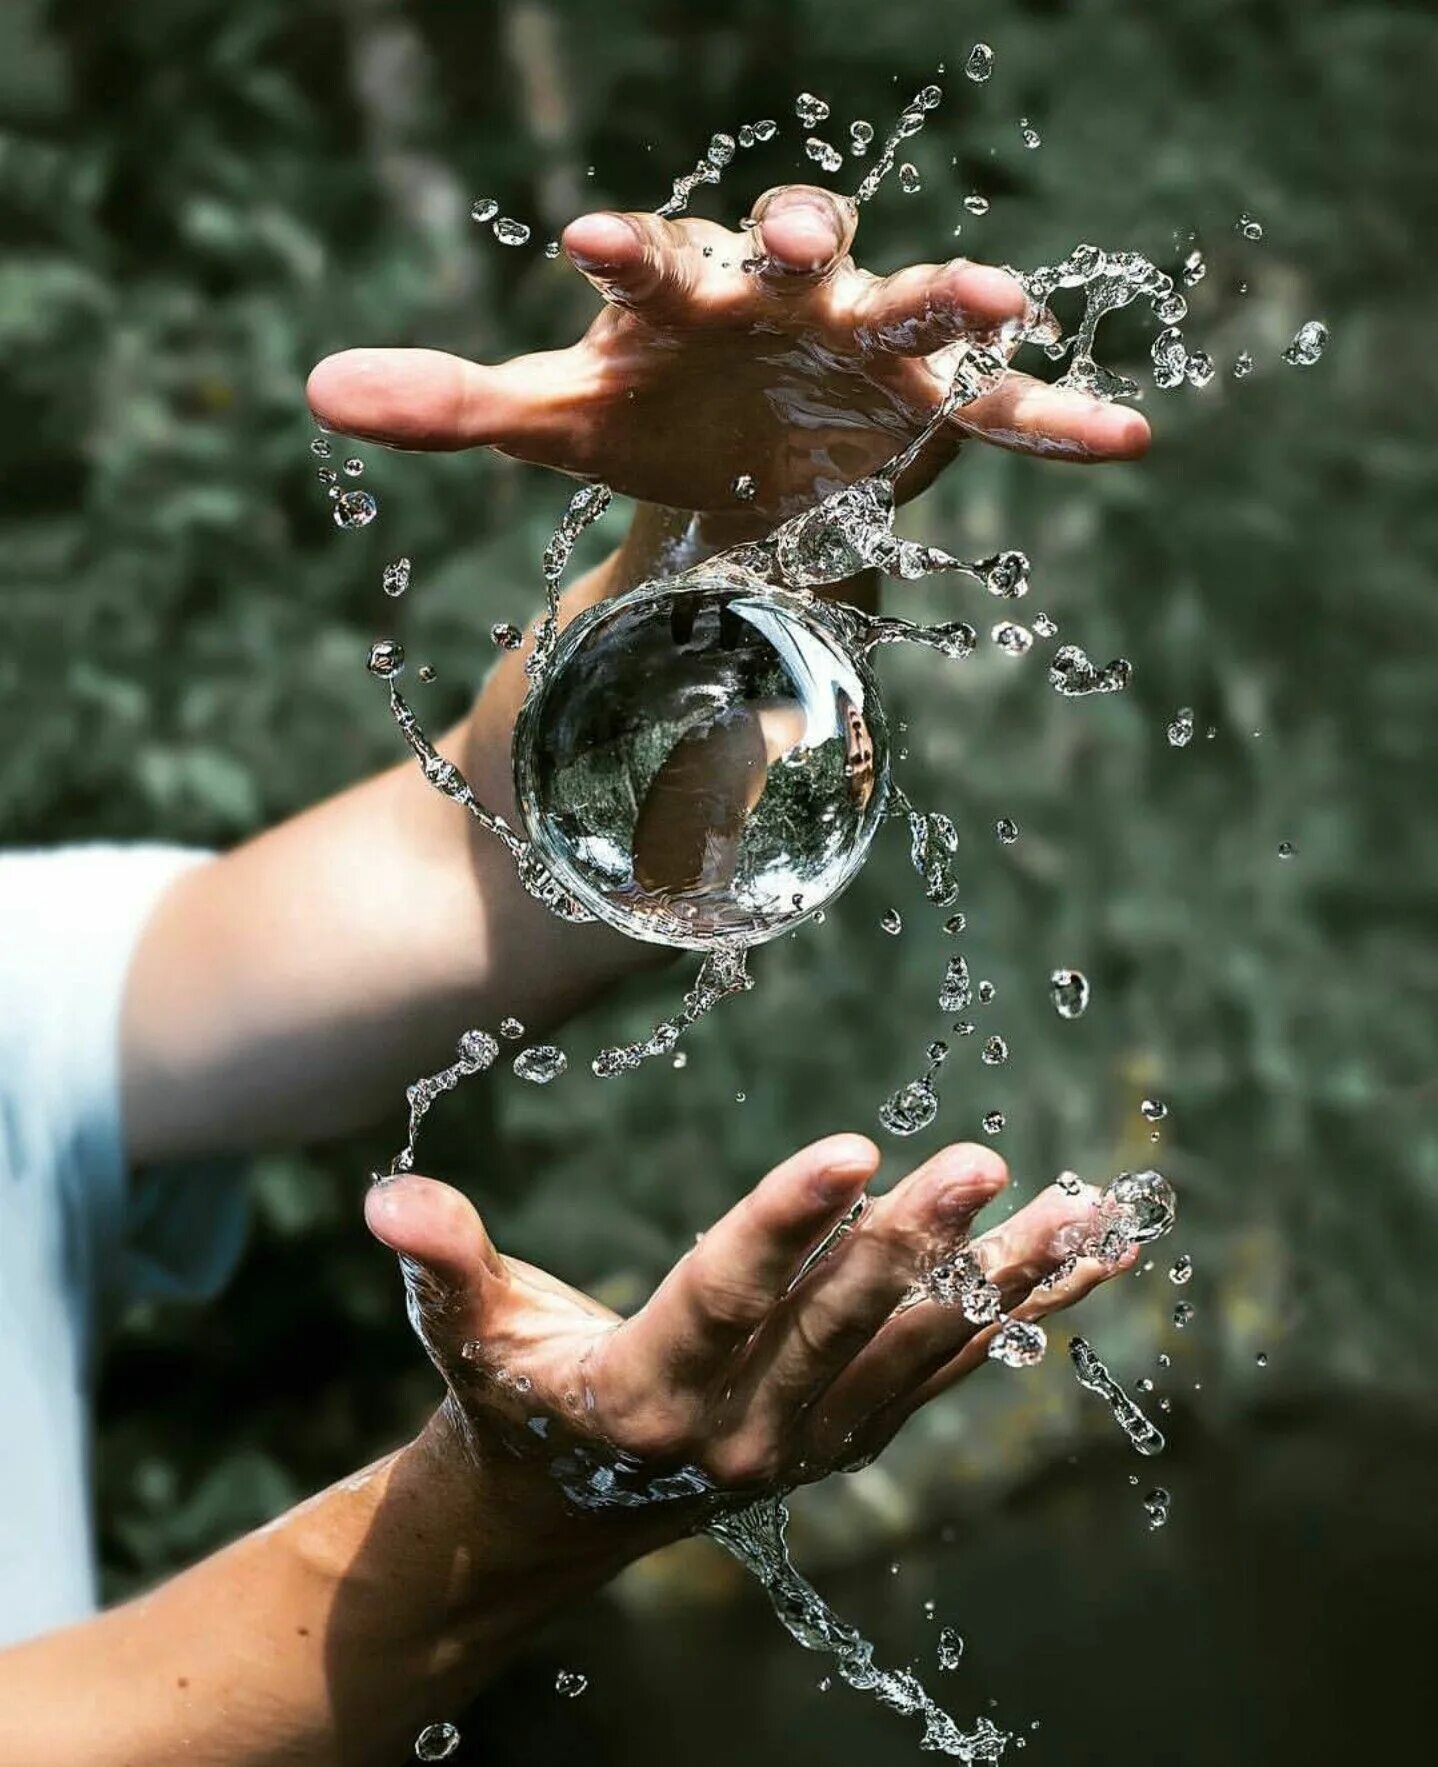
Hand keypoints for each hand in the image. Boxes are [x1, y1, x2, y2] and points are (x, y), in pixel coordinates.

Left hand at [307, 184, 1149, 538]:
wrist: (729, 454)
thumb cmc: (638, 416)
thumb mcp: (550, 422)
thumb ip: (451, 402)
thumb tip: (316, 390)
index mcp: (680, 292)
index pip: (651, 259)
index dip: (626, 250)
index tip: (587, 244)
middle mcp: (780, 295)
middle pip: (796, 246)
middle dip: (799, 240)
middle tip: (793, 244)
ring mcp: (862, 341)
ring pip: (914, 303)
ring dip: (951, 297)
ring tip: (997, 302)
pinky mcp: (926, 400)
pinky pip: (1003, 410)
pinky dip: (1057, 418)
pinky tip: (1129, 438)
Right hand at [366, 1134, 1135, 1545]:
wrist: (560, 1509)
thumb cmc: (512, 1393)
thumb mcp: (468, 1330)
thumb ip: (443, 1261)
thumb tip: (385, 1196)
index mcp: (647, 1391)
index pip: (725, 1297)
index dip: (784, 1223)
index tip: (853, 1147)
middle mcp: (741, 1430)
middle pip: (840, 1323)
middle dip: (916, 1242)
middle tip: (984, 1160)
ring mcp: (809, 1440)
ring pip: (919, 1350)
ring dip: (1005, 1280)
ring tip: (1084, 1209)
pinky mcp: (849, 1432)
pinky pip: (948, 1370)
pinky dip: (1022, 1314)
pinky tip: (1087, 1258)